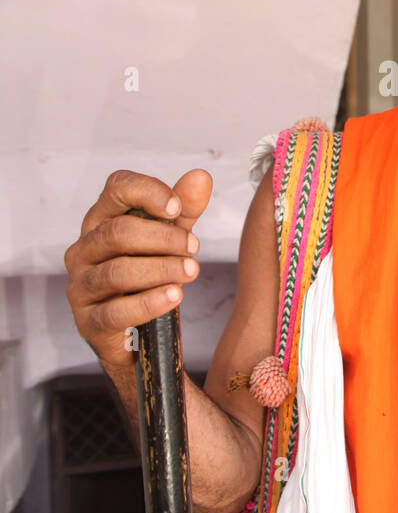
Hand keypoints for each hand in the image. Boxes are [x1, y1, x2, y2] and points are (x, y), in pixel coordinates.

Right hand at [64, 168, 212, 369]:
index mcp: (100, 221)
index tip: (177, 208)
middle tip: (194, 249)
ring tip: (190, 272)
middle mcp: (83, 250)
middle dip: (164, 238)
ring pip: (118, 271)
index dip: (148, 192)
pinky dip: (151, 302)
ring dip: (162, 269)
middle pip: (119, 232)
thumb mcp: (169, 241)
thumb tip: (201, 177)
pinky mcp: (88, 321)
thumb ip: (183, 211)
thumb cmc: (149, 278)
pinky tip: (174, 295)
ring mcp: (81, 286)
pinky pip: (118, 311)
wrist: (138, 336)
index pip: (116, 188)